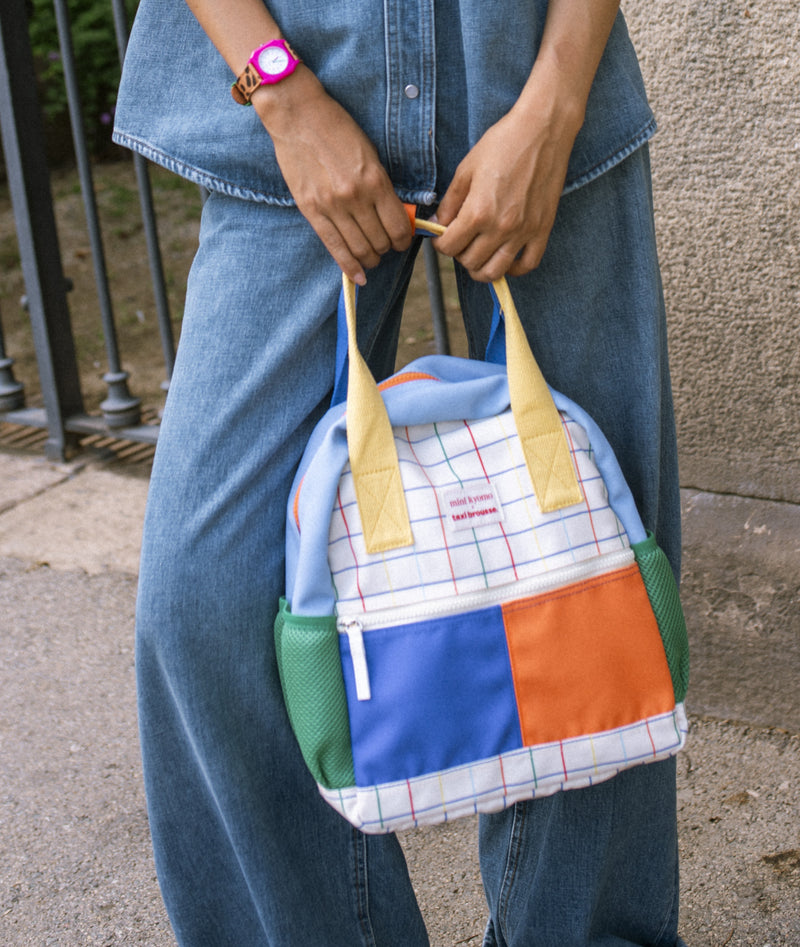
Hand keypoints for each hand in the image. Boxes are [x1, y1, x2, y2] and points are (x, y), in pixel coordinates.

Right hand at [254, 69, 411, 283]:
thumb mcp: (370, 154)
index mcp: (375, 181)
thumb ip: (382, 188)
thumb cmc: (337, 129)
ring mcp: (332, 206)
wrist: (297, 116)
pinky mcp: (311, 211)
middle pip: (380, 242)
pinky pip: (335, 248)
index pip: (398, 227)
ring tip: (372, 258)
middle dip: (387, 249)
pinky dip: (350, 267)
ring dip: (371, 259)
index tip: (403, 240)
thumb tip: (395, 218)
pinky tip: (359, 276)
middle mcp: (355, 197)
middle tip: (386, 247)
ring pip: (360, 249)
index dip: (404, 239)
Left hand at [433, 95, 580, 282]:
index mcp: (478, 212)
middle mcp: (500, 227)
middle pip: (470, 262)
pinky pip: (527, 264)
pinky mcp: (542, 229)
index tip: (443, 236)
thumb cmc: (503, 143)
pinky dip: (513, 268)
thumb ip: (450, 202)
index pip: (449, 248)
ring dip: (481, 268)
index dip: (441, 244)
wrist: (542, 130)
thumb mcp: (466, 169)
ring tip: (478, 254)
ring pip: (495, 272)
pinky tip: (504, 257)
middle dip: (459, 254)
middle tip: (461, 240)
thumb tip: (438, 223)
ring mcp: (523, 231)